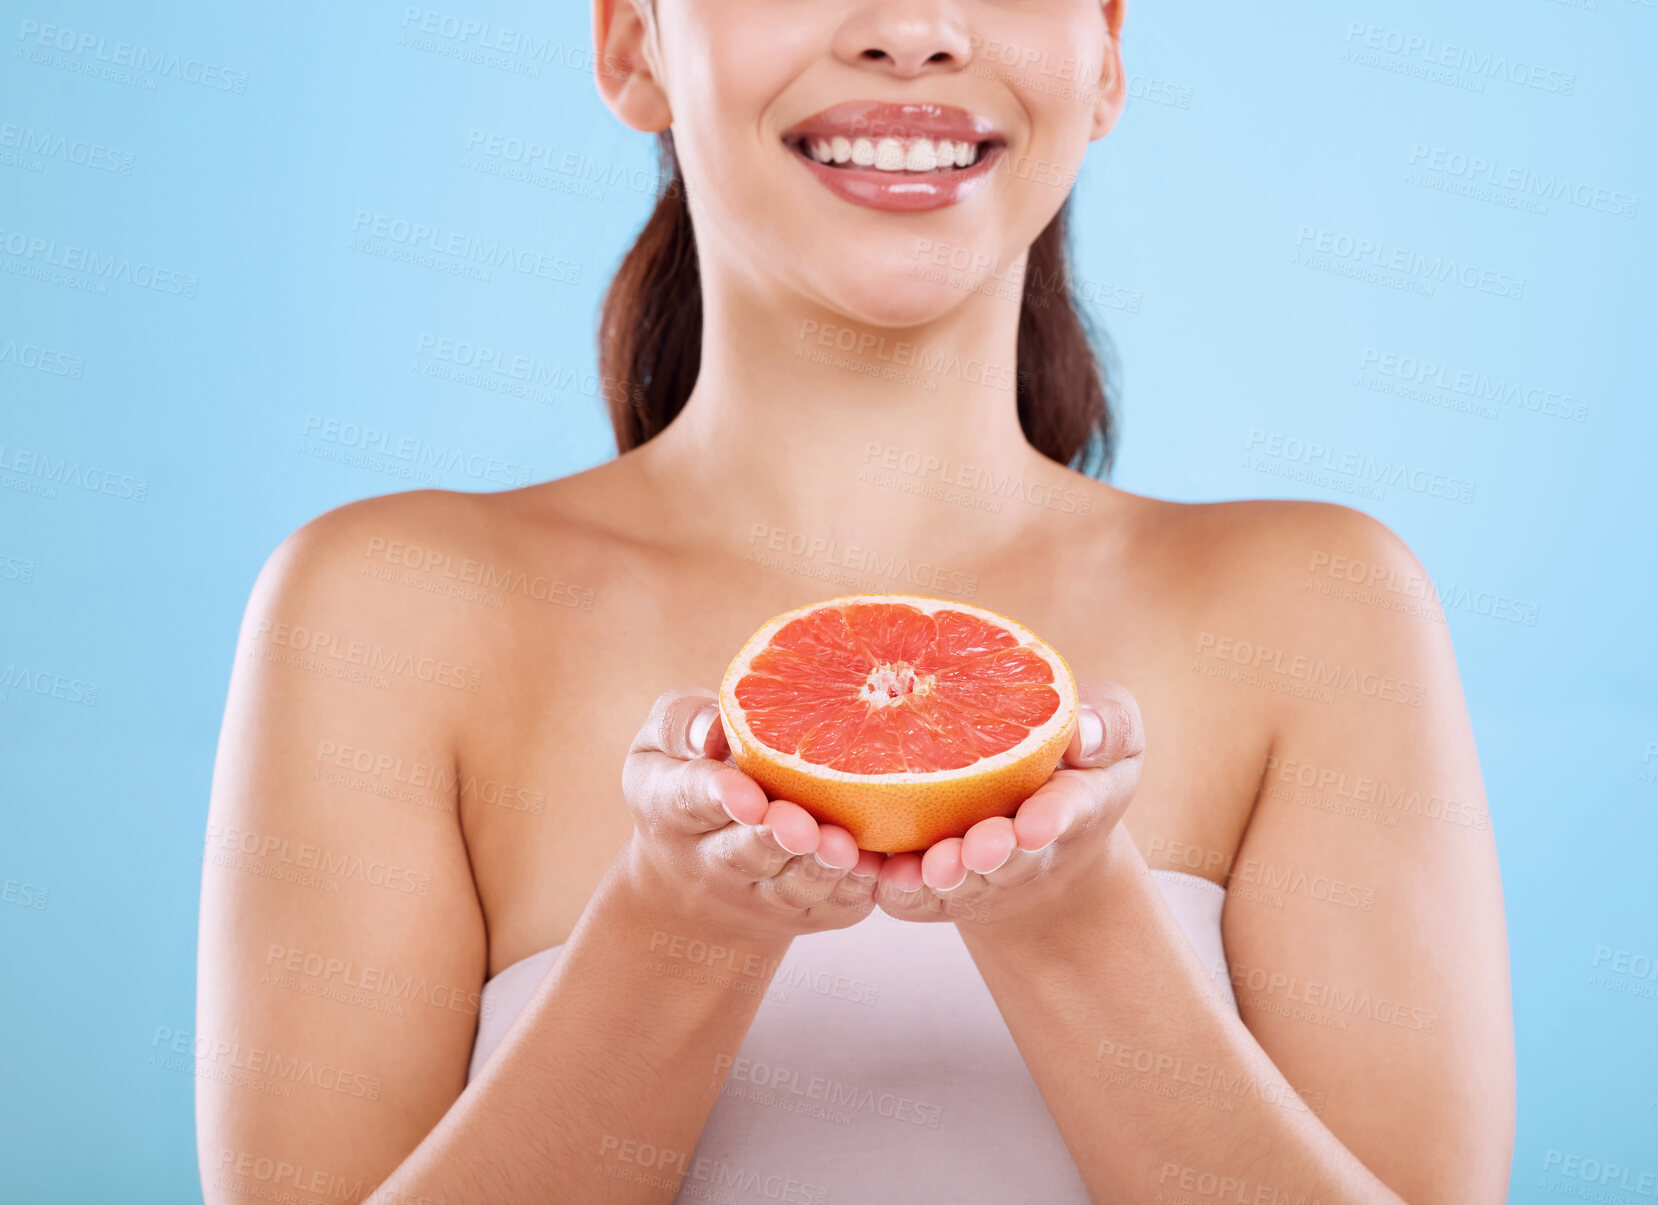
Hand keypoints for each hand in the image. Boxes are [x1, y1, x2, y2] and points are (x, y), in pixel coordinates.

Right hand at [618, 688, 884, 942]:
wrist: (697, 877)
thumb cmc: (689, 780)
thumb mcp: (662, 744)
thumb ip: (681, 722)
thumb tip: (710, 729)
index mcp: (670, 809)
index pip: (691, 801)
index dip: (719, 798)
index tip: (748, 796)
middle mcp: (711, 863)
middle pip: (744, 854)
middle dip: (775, 840)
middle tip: (802, 828)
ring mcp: (759, 894)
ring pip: (791, 887)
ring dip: (819, 869)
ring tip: (843, 849)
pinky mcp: (806, 912)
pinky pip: (832, 906)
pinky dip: (855, 889)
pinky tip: (876, 867)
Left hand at [873, 682, 1144, 930]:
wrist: (1036, 818)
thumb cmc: (1075, 761)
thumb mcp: (1114, 731)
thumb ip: (1110, 724)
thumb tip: (1085, 734)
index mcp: (1074, 804)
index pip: (1067, 810)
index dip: (1052, 817)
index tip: (1035, 824)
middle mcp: (1025, 849)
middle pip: (1009, 857)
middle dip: (992, 853)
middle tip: (977, 850)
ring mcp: (979, 871)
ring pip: (959, 880)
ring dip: (942, 875)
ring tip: (926, 869)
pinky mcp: (934, 885)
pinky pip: (913, 894)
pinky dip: (897, 887)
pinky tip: (879, 870)